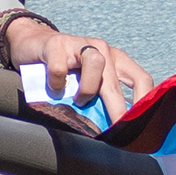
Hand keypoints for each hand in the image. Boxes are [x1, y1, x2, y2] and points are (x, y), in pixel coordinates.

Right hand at [10, 14, 157, 121]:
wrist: (32, 45)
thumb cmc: (65, 70)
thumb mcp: (87, 84)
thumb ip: (100, 100)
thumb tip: (111, 128)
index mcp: (116, 60)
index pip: (141, 79)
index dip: (144, 103)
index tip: (140, 125)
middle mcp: (102, 49)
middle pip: (116, 82)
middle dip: (116, 110)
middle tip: (114, 131)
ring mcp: (80, 43)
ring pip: (96, 65)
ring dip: (87, 90)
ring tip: (78, 101)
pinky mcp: (56, 44)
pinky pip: (60, 70)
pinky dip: (57, 84)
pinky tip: (54, 88)